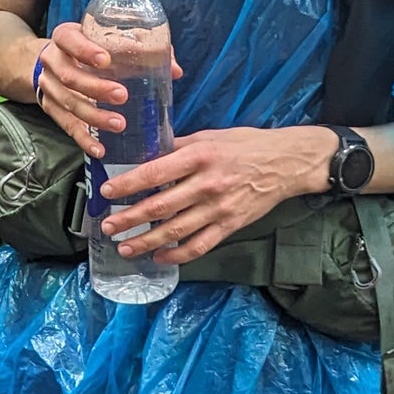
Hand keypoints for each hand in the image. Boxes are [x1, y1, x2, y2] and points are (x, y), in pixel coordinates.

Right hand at [32, 22, 182, 157]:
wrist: (55, 59)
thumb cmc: (90, 46)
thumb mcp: (106, 38)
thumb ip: (142, 48)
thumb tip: (174, 70)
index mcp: (65, 37)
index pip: (70, 40)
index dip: (85, 50)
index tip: (105, 60)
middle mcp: (52, 61)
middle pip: (69, 76)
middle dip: (95, 88)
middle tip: (122, 95)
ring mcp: (48, 86)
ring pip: (68, 103)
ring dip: (94, 116)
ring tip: (119, 124)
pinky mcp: (50, 108)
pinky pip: (66, 126)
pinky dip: (83, 139)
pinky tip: (100, 149)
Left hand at [102, 124, 336, 263]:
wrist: (286, 163)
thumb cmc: (245, 145)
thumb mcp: (210, 136)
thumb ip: (179, 147)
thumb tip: (147, 156)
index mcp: (199, 156)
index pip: (154, 173)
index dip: (127, 184)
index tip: (107, 191)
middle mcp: (207, 184)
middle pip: (160, 207)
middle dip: (129, 218)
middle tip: (108, 225)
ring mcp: (219, 208)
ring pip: (175, 231)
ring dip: (146, 241)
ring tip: (124, 247)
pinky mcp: (230, 225)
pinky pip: (199, 245)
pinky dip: (177, 255)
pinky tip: (160, 257)